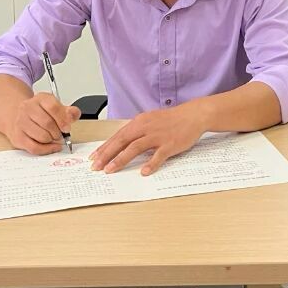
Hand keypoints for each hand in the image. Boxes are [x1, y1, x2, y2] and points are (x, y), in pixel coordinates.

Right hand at [6, 92, 79, 155]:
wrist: (20, 116)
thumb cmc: (42, 113)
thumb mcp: (58, 108)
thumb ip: (70, 112)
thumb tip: (72, 115)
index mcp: (41, 98)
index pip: (53, 107)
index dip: (63, 120)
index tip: (67, 128)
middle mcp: (28, 108)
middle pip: (47, 123)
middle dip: (58, 132)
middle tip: (61, 134)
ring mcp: (20, 122)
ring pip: (41, 137)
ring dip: (52, 140)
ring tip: (53, 138)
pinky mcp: (17, 136)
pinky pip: (34, 148)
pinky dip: (46, 149)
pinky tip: (52, 146)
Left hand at [91, 102, 205, 175]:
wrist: (194, 115)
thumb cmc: (172, 120)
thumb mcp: (150, 121)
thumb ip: (137, 132)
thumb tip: (122, 144)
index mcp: (139, 122)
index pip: (117, 136)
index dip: (104, 148)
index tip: (94, 158)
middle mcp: (146, 127)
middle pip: (122, 141)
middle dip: (106, 155)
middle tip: (96, 167)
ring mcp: (158, 136)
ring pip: (135, 148)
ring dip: (121, 159)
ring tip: (110, 170)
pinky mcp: (170, 144)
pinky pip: (158, 155)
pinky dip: (151, 164)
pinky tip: (144, 172)